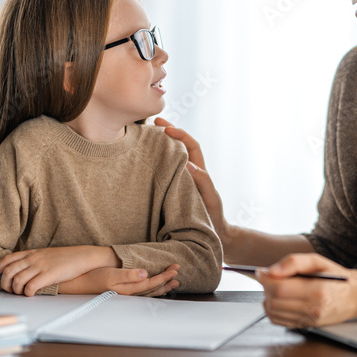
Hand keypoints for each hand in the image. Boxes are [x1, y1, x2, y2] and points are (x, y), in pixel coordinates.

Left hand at [0, 246, 118, 295]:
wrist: (82, 256)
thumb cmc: (65, 258)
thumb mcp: (45, 255)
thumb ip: (32, 260)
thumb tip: (19, 270)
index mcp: (31, 253)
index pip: (6, 260)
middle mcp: (33, 259)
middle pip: (8, 272)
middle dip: (4, 284)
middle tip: (9, 290)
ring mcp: (40, 267)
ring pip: (17, 281)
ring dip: (15, 291)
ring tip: (21, 293)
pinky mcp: (48, 275)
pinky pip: (30, 287)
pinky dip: (27, 293)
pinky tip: (31, 294)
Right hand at [59, 264, 180, 296]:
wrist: (80, 284)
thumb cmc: (94, 277)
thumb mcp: (111, 274)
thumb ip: (129, 275)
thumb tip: (145, 273)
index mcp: (129, 290)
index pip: (152, 283)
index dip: (164, 276)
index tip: (175, 269)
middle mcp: (130, 294)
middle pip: (153, 288)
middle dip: (167, 280)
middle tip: (178, 272)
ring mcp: (127, 294)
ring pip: (149, 292)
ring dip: (162, 286)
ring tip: (173, 282)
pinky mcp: (124, 292)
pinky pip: (143, 292)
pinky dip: (153, 289)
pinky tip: (155, 286)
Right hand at [155, 118, 230, 243]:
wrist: (212, 233)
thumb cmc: (213, 216)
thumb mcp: (210, 198)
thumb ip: (202, 181)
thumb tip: (188, 164)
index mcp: (199, 170)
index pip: (191, 145)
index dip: (180, 134)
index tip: (166, 128)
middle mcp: (190, 171)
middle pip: (180, 146)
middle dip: (168, 132)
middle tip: (152, 123)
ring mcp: (181, 179)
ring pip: (171, 157)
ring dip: (161, 145)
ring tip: (145, 136)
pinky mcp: (172, 189)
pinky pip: (164, 172)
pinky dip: (155, 163)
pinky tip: (143, 161)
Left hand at [256, 253, 356, 327]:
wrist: (356, 296)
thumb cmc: (337, 277)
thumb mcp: (318, 261)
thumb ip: (294, 262)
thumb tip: (272, 270)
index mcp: (317, 290)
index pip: (279, 288)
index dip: (265, 279)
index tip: (261, 271)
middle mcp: (313, 308)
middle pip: (274, 301)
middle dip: (265, 288)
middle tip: (267, 278)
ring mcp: (310, 320)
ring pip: (274, 313)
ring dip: (267, 299)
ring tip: (273, 288)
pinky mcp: (307, 326)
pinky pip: (280, 322)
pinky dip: (273, 311)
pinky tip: (278, 300)